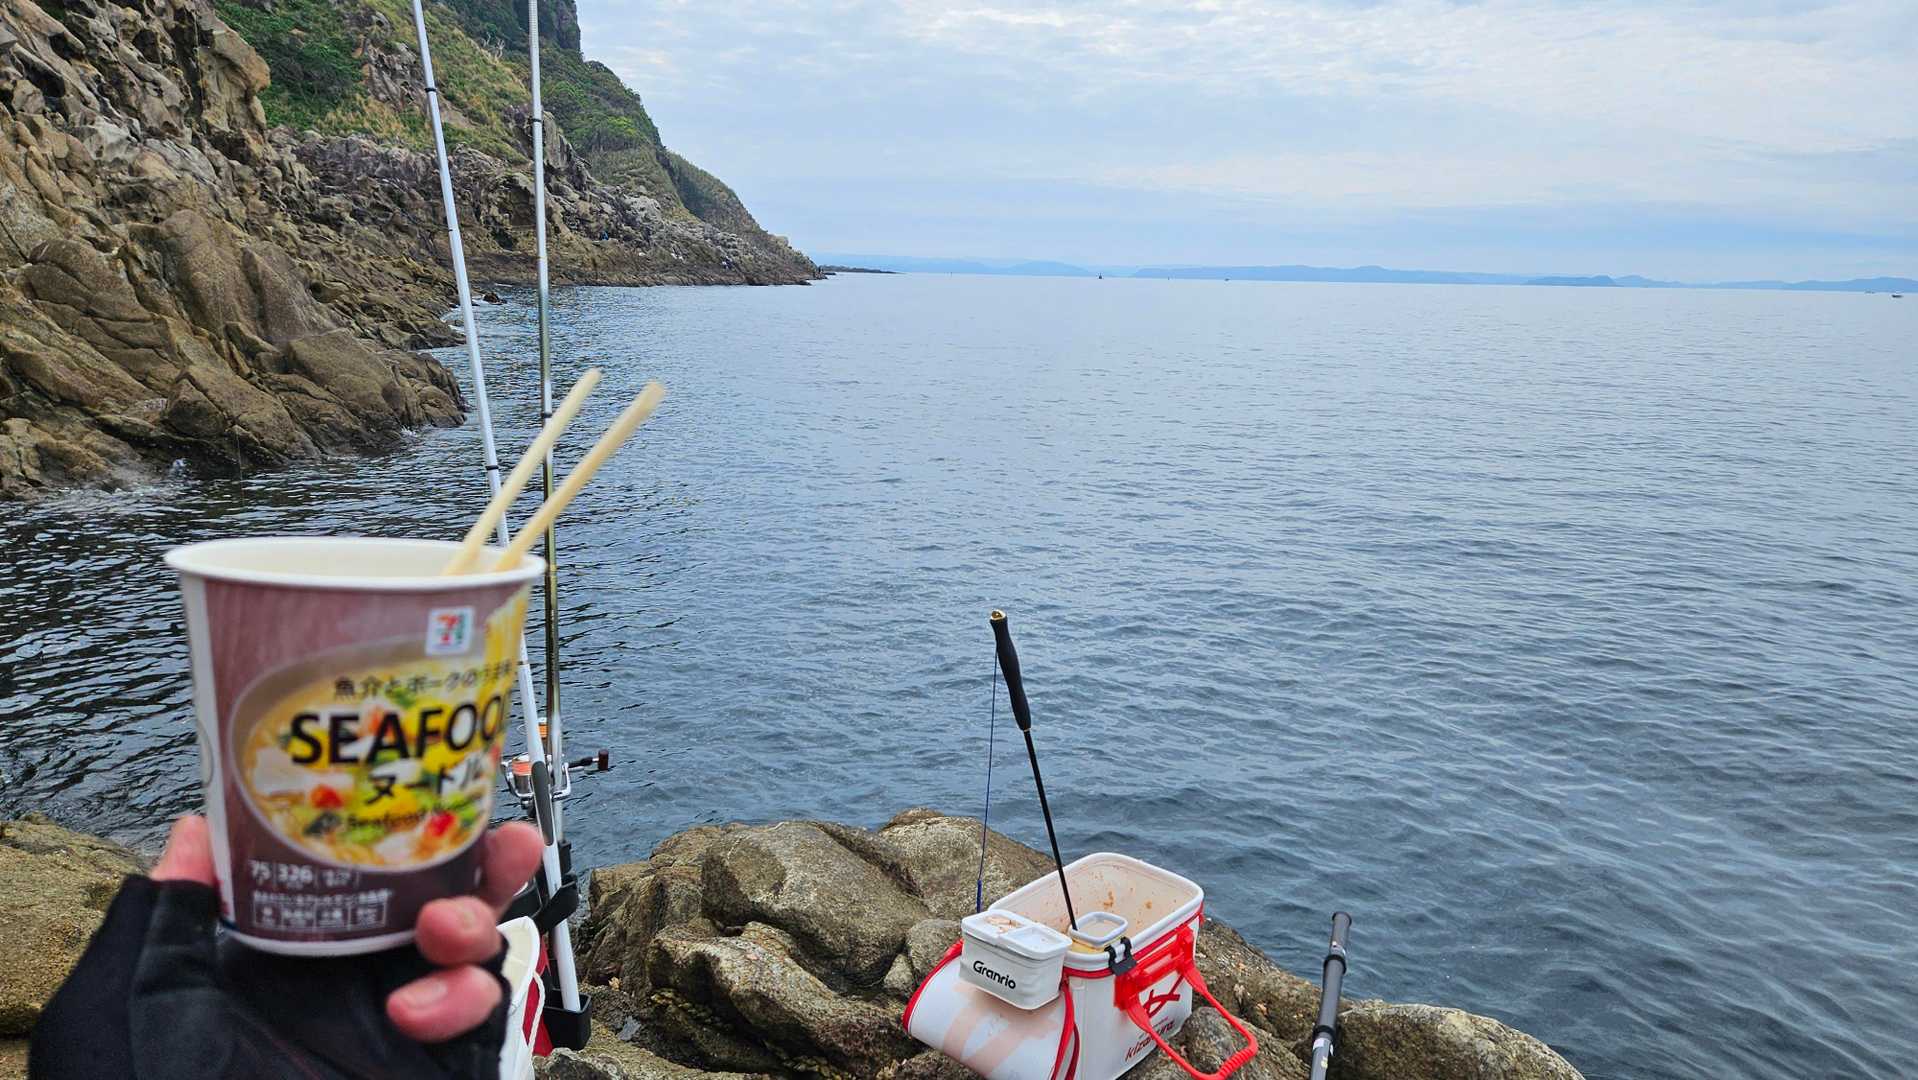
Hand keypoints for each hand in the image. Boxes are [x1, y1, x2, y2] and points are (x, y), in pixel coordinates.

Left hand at [152, 814, 542, 1042]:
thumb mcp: (131, 1003)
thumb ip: (164, 920)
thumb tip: (192, 833)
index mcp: (284, 962)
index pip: (356, 879)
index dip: (398, 832)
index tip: (424, 788)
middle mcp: (352, 989)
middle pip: (439, 903)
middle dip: (481, 864)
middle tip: (500, 843)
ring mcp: (400, 1032)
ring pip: (474, 955)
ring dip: (474, 925)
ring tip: (440, 933)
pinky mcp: (437, 1070)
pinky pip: (482, 1020)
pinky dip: (465, 999)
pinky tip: (413, 1013)